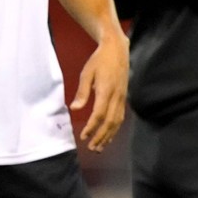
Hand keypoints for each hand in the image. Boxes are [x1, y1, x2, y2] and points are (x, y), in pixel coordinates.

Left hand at [71, 33, 128, 152]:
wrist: (117, 50)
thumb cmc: (99, 60)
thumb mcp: (87, 73)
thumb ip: (82, 92)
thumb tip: (74, 109)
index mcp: (106, 90)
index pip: (99, 114)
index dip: (92, 127)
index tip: (83, 136)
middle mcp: (116, 96)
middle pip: (110, 122)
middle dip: (101, 136)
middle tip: (92, 148)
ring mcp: (122, 97)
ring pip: (117, 121)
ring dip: (109, 135)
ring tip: (100, 147)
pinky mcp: (124, 97)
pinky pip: (120, 116)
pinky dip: (115, 128)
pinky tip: (109, 135)